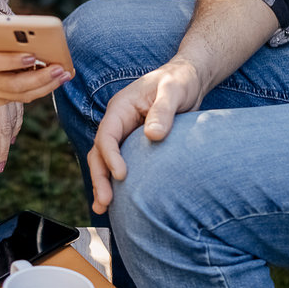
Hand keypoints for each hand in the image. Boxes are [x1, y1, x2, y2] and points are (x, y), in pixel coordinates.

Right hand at [0, 14, 69, 104]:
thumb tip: (6, 21)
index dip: (12, 61)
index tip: (32, 56)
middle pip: (13, 84)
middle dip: (39, 77)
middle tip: (59, 68)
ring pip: (22, 95)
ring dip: (46, 86)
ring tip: (65, 73)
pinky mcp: (0, 98)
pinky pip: (24, 97)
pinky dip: (43, 89)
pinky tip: (58, 78)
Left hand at [0, 78, 23, 171]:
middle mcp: (0, 93)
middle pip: (3, 127)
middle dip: (1, 150)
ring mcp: (10, 91)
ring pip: (13, 121)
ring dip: (8, 141)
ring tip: (2, 159)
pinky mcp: (16, 89)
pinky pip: (18, 112)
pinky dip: (15, 127)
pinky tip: (11, 138)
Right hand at [87, 58, 202, 213]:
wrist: (188, 79)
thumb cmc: (180, 81)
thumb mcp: (173, 91)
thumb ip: (164, 111)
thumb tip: (154, 135)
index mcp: (121, 107)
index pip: (107, 134)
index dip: (110, 156)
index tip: (122, 175)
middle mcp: (118, 122)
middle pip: (99, 151)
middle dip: (100, 177)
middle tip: (106, 201)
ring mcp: (124, 134)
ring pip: (105, 161)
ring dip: (103, 183)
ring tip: (103, 208)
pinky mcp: (134, 144)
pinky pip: (120, 163)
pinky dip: (116, 181)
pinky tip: (119, 201)